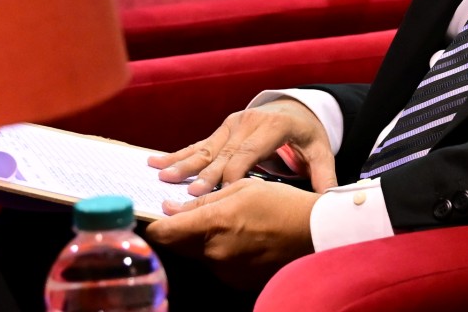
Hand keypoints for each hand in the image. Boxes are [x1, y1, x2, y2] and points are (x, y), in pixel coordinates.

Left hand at [145, 178, 318, 286]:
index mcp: (213, 223)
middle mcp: (214, 252)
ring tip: (228, 225)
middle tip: (192, 214)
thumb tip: (171, 209)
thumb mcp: (242, 187)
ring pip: (197, 255)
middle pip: (178, 245)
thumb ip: (204, 200)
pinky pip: (216, 265)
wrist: (314, 233)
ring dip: (202, 241)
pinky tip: (241, 239)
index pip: (164, 233)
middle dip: (179, 231)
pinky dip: (220, 253)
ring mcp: (225, 270)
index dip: (154, 224)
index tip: (154, 216)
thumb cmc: (281, 203)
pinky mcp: (236, 280)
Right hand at [147, 99, 338, 194]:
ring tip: (161, 177)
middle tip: (188, 191)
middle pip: (224, 152)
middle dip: (205, 173)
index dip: (234, 172)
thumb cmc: (307, 135)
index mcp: (272, 128)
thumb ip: (323, 175)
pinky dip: (177, 154)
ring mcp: (233, 124)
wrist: (296, 107)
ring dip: (183, 163)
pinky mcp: (222, 128)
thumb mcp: (320, 151)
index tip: (221, 191)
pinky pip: (198, 143)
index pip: (250, 153)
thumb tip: (329, 199)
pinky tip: (155, 162)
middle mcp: (248, 123)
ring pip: (206, 147)